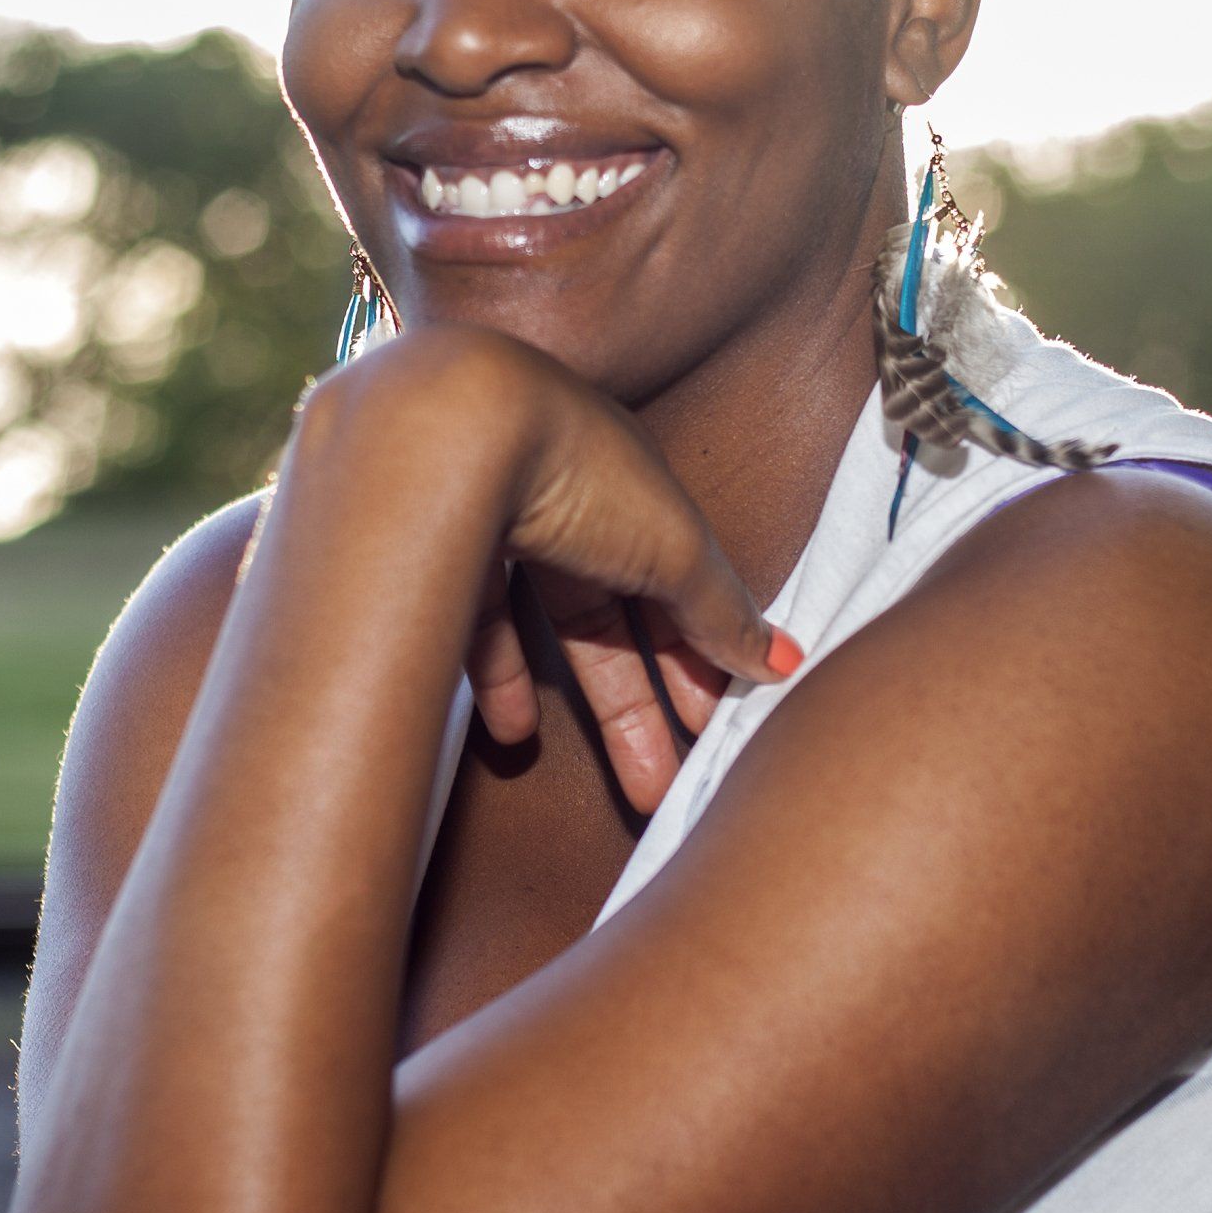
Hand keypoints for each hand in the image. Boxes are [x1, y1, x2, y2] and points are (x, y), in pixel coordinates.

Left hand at [315, 326, 799, 812]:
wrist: (445, 428)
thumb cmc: (572, 462)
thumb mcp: (672, 543)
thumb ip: (721, 607)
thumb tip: (780, 659)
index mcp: (628, 482)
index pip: (676, 579)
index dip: (702, 651)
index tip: (720, 723)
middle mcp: (559, 498)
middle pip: (613, 616)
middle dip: (646, 704)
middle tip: (669, 784)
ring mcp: (492, 522)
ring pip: (548, 630)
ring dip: (584, 705)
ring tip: (611, 779)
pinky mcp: (431, 553)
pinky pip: (473, 628)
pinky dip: (499, 683)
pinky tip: (514, 734)